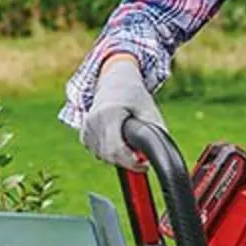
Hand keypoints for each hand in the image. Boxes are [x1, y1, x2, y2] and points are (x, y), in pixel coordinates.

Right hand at [79, 57, 166, 171]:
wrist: (115, 80)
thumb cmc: (134, 95)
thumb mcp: (150, 110)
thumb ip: (156, 132)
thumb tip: (161, 156)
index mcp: (109, 113)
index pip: (117, 149)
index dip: (133, 162)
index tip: (145, 164)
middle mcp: (93, 121)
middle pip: (109, 156)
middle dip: (127, 161)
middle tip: (141, 157)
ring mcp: (86, 128)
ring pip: (103, 157)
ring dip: (119, 157)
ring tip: (130, 143)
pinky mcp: (84, 134)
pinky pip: (97, 153)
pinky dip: (109, 153)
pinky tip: (118, 140)